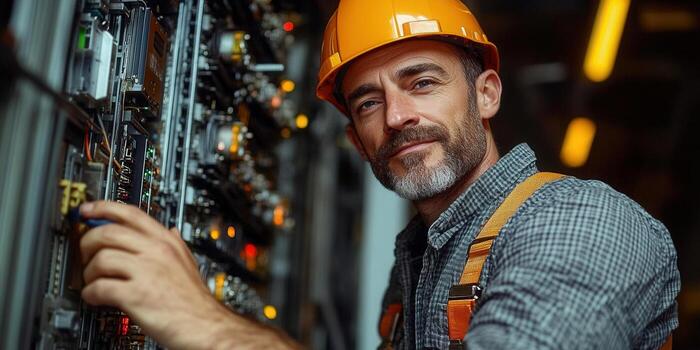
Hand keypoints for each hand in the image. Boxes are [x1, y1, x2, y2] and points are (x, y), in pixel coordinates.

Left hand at [79, 201, 231, 348]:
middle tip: (85, 254)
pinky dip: (90, 293)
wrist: (204, 325)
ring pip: (101, 258)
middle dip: (88, 242)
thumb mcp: (188, 262)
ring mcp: (146, 272)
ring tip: (94, 281)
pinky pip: (99, 287)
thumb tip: (171, 230)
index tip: (87, 210)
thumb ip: (176, 244)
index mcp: (166, 241)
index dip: (103, 208)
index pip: (130, 213)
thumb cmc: (195, 300)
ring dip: (89, 272)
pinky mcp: (136, 295)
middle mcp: (156, 251)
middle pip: (108, 232)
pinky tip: (95, 298)